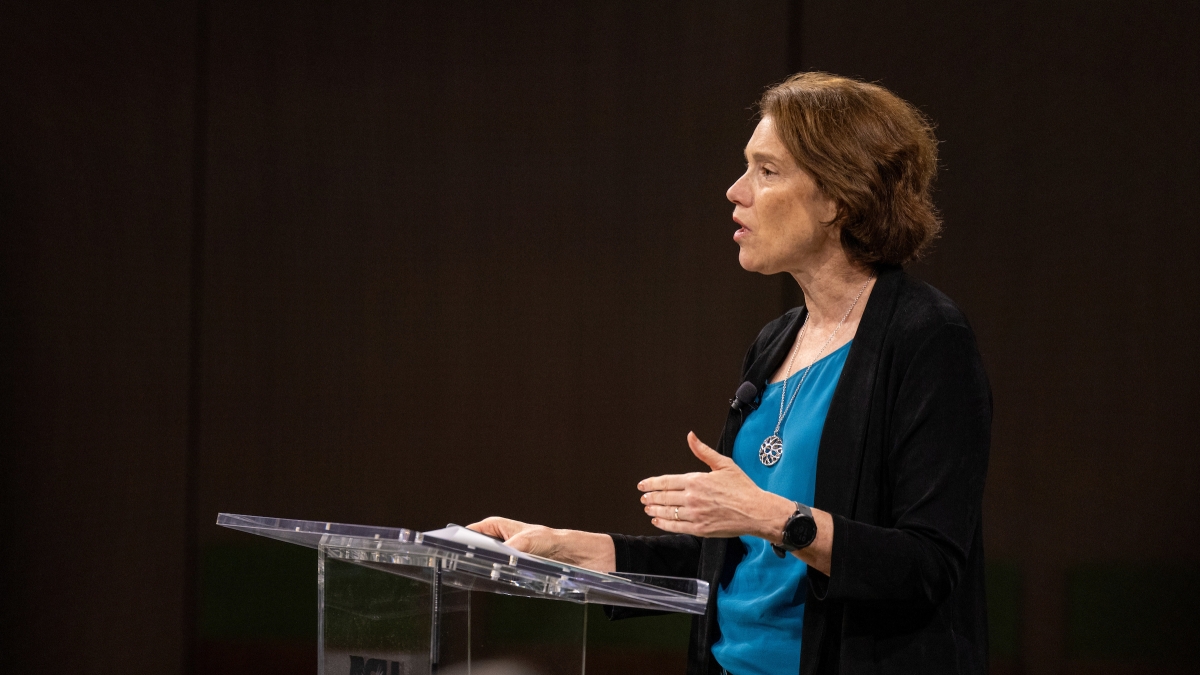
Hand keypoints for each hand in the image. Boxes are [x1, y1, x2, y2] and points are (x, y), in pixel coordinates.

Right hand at [467, 517, 616, 571]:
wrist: (590, 559)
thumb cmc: (565, 541)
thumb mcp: (541, 538)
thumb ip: (522, 544)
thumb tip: (505, 555)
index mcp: (508, 529)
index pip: (479, 530)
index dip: (464, 536)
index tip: (451, 544)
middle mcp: (510, 546)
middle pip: (484, 551)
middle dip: (473, 556)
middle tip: (461, 564)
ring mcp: (516, 562)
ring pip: (495, 567)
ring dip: (490, 571)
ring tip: (480, 575)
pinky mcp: (525, 578)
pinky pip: (509, 581)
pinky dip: (504, 583)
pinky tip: (502, 584)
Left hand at [639, 432, 794, 539]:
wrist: (756, 511)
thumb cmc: (742, 487)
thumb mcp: (724, 464)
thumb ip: (703, 451)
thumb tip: (690, 436)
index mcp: (696, 480)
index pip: (666, 482)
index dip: (651, 484)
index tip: (642, 485)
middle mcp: (692, 497)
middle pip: (663, 498)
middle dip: (650, 497)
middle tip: (643, 498)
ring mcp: (695, 514)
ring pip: (667, 513)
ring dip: (654, 510)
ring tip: (647, 509)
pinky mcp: (700, 529)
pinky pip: (676, 527)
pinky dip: (663, 524)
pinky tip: (657, 521)